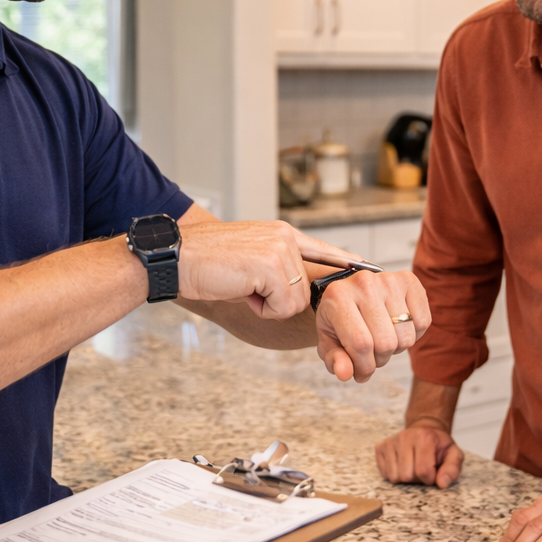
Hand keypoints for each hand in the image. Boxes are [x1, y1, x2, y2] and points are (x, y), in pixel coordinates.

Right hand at [176, 221, 337, 320]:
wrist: (176, 257)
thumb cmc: (205, 262)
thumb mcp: (248, 257)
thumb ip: (274, 264)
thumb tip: (295, 286)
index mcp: (281, 233)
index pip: (323, 249)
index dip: (344, 261)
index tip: (365, 265)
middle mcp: (285, 238)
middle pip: (305, 289)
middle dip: (279, 301)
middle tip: (249, 288)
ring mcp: (280, 250)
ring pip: (295, 300)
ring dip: (268, 305)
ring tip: (242, 286)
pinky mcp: (271, 266)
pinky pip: (282, 305)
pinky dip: (262, 308)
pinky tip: (241, 290)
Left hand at [314, 269, 430, 381]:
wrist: (351, 290)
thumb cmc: (339, 318)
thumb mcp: (328, 341)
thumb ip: (334, 359)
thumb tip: (345, 373)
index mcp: (337, 297)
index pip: (361, 344)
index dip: (364, 367)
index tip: (361, 373)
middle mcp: (364, 283)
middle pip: (385, 343)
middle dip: (380, 359)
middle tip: (371, 353)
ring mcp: (389, 280)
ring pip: (405, 337)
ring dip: (396, 348)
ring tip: (383, 339)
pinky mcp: (409, 280)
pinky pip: (423, 322)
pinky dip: (413, 334)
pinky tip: (398, 328)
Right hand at [375, 419, 463, 487]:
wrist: (424, 429)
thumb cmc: (438, 445)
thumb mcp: (453, 454)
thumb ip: (452, 469)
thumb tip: (441, 483)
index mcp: (425, 437)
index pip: (423, 471)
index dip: (430, 478)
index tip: (433, 472)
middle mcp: (404, 437)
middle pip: (406, 476)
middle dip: (417, 479)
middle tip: (422, 469)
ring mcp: (390, 441)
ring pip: (394, 477)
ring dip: (405, 478)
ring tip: (412, 466)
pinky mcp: (380, 447)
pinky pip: (384, 474)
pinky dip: (394, 474)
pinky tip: (402, 465)